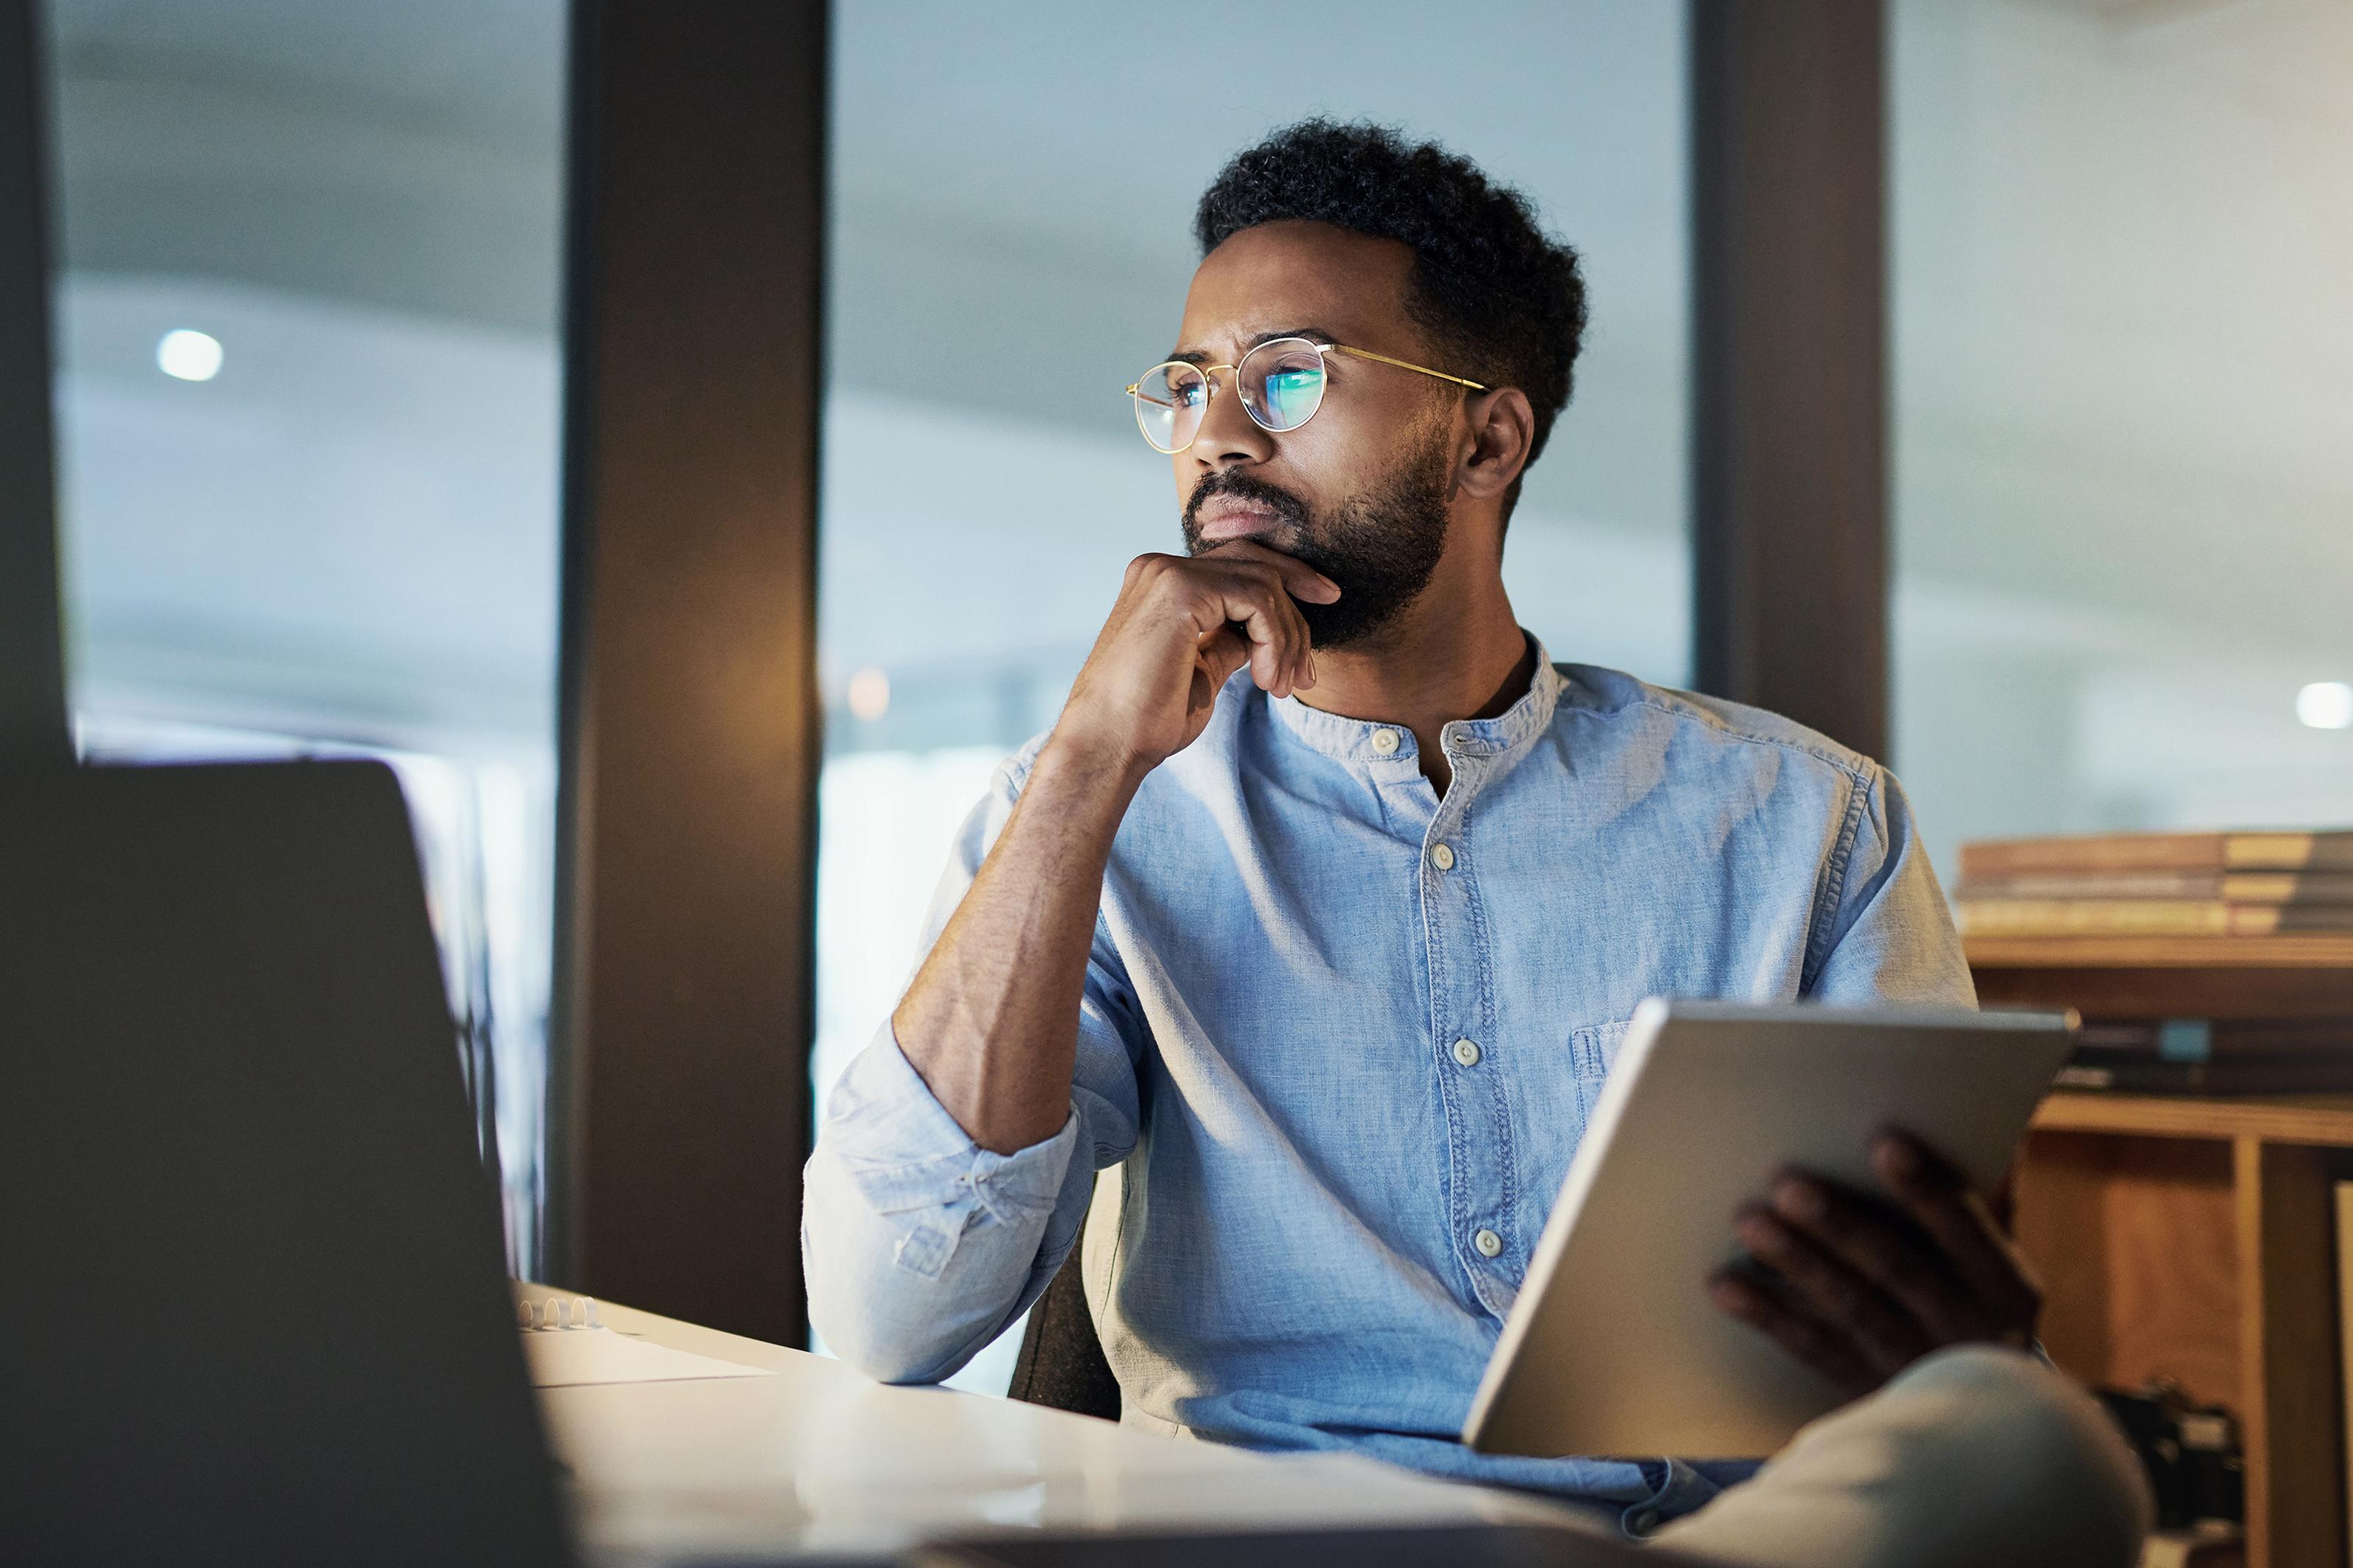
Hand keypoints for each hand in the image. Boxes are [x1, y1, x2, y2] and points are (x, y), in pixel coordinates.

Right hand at [1053, 541, 1340, 779]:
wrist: (1108, 746)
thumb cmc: (1146, 721)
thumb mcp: (1202, 671)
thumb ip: (1228, 641)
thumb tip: (1262, 635)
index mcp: (1161, 583)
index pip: (1238, 563)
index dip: (1288, 581)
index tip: (1324, 606)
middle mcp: (1160, 567)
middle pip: (1256, 563)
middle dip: (1299, 607)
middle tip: (1309, 670)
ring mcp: (1168, 574)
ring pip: (1263, 583)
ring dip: (1286, 640)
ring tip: (1279, 688)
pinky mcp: (1181, 591)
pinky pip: (1257, 600)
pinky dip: (1275, 641)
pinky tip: (1264, 680)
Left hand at [1708, 1130, 2042, 1398]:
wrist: (1987, 1421)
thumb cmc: (1980, 1309)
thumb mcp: (1996, 1270)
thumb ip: (1970, 1210)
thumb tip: (1958, 1136)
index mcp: (2005, 1287)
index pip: (1969, 1231)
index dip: (1927, 1189)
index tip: (1883, 1142)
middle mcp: (1967, 1328)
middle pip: (1900, 1270)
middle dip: (1842, 1224)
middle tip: (1787, 1182)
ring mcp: (1916, 1364)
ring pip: (1853, 1308)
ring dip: (1798, 1263)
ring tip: (1750, 1222)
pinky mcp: (1869, 1390)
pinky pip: (1814, 1351)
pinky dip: (1768, 1316)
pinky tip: (1725, 1285)